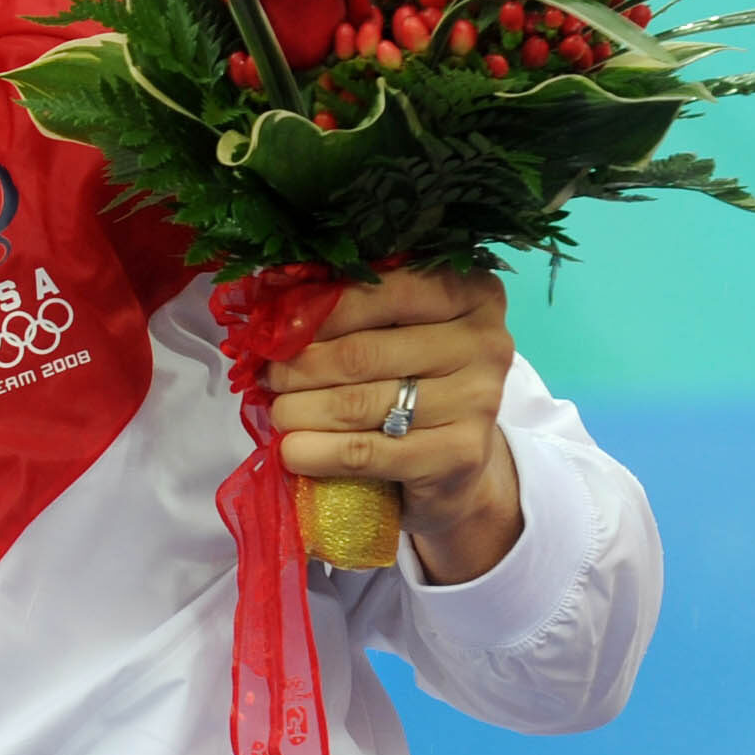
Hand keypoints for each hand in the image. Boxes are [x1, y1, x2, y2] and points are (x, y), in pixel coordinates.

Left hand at [267, 268, 523, 584]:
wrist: (454, 463)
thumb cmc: (413, 381)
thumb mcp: (394, 332)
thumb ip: (351, 309)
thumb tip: (274, 305)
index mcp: (471, 292)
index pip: (383, 291)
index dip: (319, 312)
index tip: (277, 331)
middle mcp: (486, 341)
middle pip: (361, 352)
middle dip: (299, 368)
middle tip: (268, 378)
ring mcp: (478, 400)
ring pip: (358, 403)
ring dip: (300, 410)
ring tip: (278, 413)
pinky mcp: (460, 455)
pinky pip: (365, 451)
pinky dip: (316, 452)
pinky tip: (293, 451)